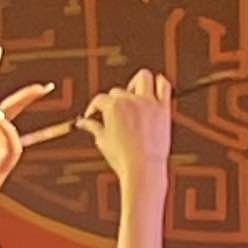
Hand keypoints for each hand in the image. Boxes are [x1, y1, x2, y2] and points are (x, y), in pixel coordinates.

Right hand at [79, 66, 170, 192]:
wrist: (143, 169)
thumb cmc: (122, 159)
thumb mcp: (103, 141)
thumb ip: (93, 127)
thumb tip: (83, 122)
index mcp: (112, 107)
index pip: (100, 100)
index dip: (94, 108)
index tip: (94, 116)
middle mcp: (130, 100)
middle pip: (118, 92)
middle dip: (114, 103)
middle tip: (116, 117)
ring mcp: (148, 103)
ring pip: (143, 78)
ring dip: (136, 83)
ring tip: (134, 94)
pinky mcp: (163, 109)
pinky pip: (164, 86)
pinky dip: (160, 82)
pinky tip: (155, 86)